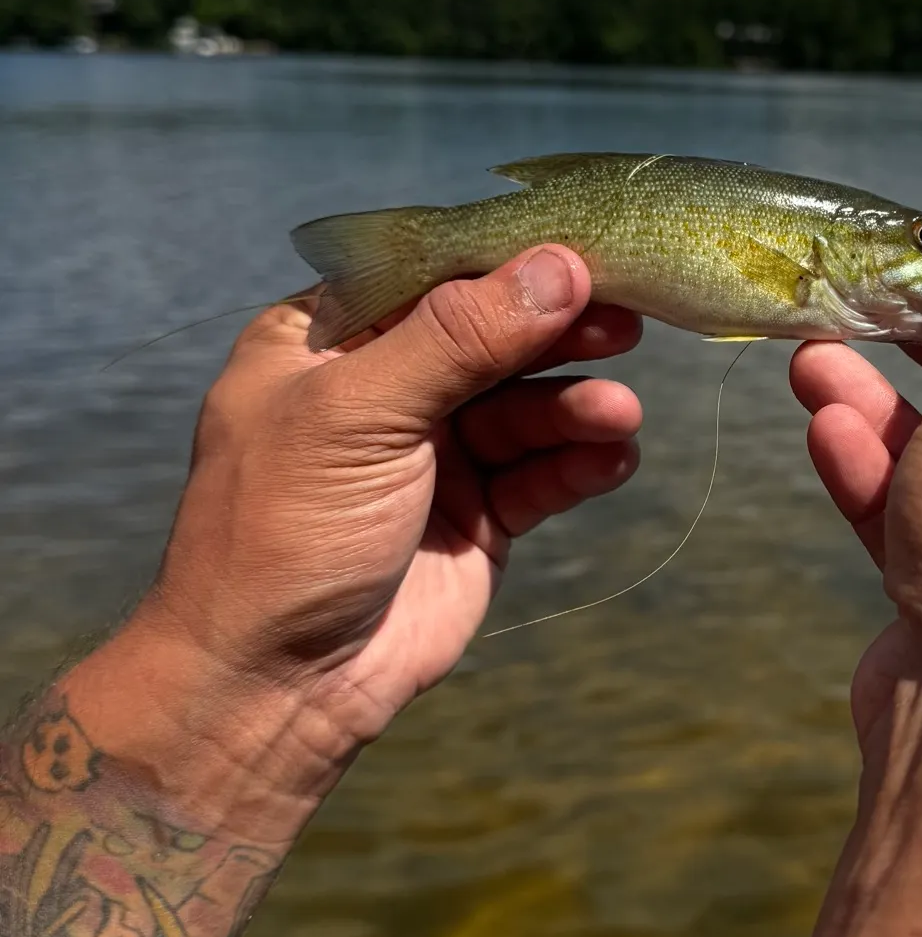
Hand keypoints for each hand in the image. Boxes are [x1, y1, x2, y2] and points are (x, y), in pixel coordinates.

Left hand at [133, 245, 642, 766]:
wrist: (278, 684)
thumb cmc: (286, 530)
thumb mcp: (359, 414)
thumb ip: (460, 337)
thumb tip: (559, 266)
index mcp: (330, 340)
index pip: (433, 275)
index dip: (509, 263)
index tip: (588, 252)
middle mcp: (386, 388)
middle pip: (492, 338)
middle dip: (557, 332)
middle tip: (628, 321)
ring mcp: (436, 455)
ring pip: (525, 408)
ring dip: (575, 407)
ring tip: (619, 416)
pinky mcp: (479, 516)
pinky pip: (541, 473)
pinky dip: (579, 463)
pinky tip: (613, 456)